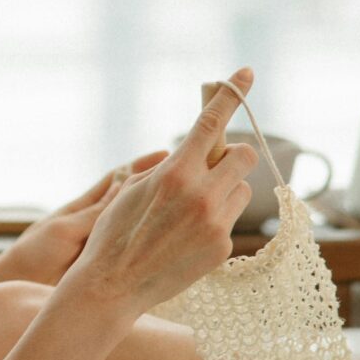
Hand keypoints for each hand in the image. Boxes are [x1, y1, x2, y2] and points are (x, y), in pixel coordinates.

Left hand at [0, 150, 170, 286]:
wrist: (17, 286)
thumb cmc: (35, 255)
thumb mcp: (67, 230)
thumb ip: (96, 212)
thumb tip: (125, 182)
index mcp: (84, 207)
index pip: (118, 178)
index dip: (142, 165)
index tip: (167, 153)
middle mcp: (95, 221)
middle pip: (131, 196)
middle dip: (155, 184)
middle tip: (185, 173)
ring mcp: (100, 242)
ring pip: (133, 221)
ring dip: (156, 212)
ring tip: (185, 203)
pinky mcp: (101, 263)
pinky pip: (129, 247)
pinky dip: (148, 241)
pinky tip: (169, 241)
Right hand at [63, 68, 260, 319]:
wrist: (112, 286)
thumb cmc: (114, 233)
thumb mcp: (133, 189)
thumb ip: (168, 167)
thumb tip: (193, 153)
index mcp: (175, 173)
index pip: (211, 122)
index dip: (231, 93)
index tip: (247, 73)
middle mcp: (201, 195)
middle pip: (244, 155)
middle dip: (232, 156)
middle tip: (213, 166)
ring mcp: (214, 224)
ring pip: (241, 189)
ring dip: (225, 190)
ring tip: (192, 211)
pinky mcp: (221, 248)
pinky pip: (230, 220)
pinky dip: (215, 221)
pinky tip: (187, 238)